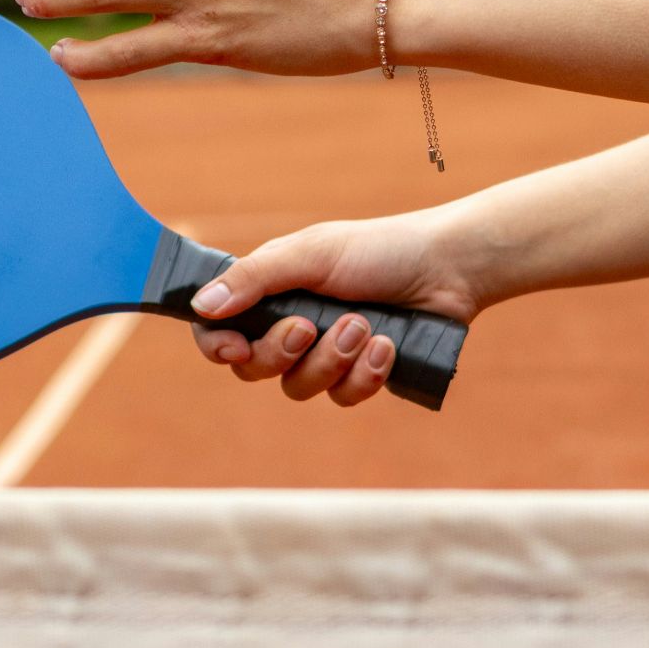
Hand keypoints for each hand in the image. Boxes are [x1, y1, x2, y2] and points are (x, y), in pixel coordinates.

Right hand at [187, 212, 487, 406]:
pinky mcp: (359, 376)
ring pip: (299, 388)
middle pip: (253, 369)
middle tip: (312, 325)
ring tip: (365, 326)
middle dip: (282, 352)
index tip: (234, 348)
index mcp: (270, 292)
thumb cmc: (378, 250)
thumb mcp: (311, 255)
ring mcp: (324, 355)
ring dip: (332, 359)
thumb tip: (201, 306)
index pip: (218, 329)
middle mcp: (290, 326)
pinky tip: (387, 347)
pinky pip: (342, 397)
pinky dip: (365, 375)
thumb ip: (254, 280)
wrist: (448, 269)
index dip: (217, 345)